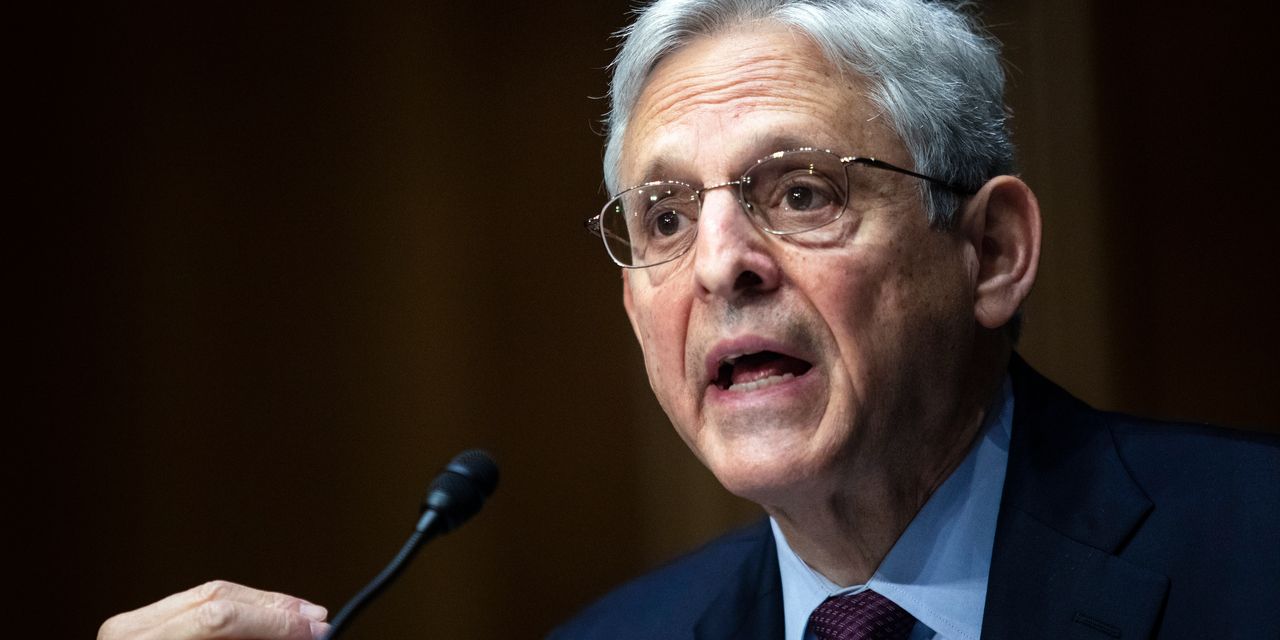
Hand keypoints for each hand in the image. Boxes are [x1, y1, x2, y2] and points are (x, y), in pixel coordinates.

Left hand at [98, 580, 330, 639]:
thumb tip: (296, 638)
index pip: (218, 619)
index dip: (275, 622)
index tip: (314, 631)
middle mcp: (129, 633)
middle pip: (217, 597)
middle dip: (274, 610)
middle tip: (315, 622)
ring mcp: (133, 626)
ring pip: (211, 594)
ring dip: (262, 606)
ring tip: (298, 618)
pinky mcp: (144, 626)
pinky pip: (199, 607)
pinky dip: (240, 613)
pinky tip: (265, 619)